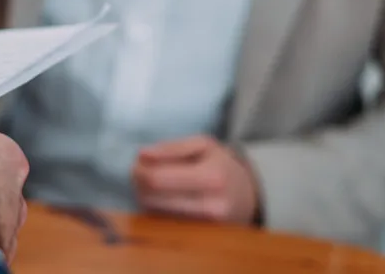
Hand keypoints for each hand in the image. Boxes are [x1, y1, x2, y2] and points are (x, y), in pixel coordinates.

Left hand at [133, 135, 259, 223]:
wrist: (246, 198)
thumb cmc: (220, 166)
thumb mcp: (203, 145)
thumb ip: (171, 147)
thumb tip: (142, 155)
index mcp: (212, 178)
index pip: (156, 179)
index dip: (140, 169)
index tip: (139, 161)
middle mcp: (210, 208)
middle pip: (150, 198)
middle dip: (139, 182)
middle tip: (142, 171)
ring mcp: (204, 228)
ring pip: (152, 212)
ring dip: (144, 195)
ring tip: (156, 183)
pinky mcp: (196, 239)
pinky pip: (161, 223)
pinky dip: (155, 208)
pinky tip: (163, 198)